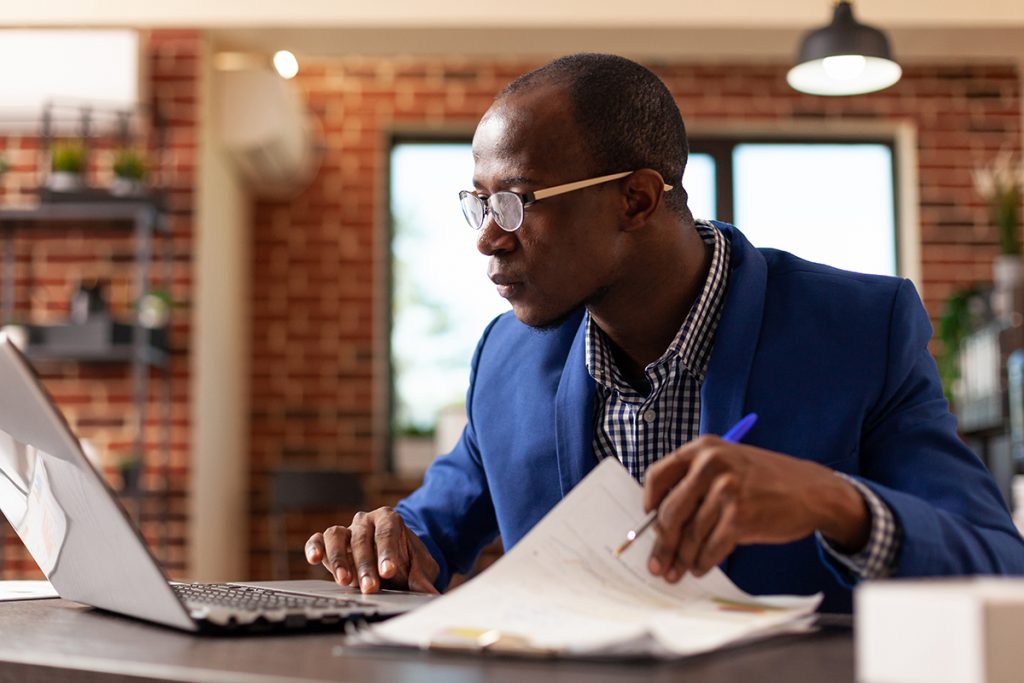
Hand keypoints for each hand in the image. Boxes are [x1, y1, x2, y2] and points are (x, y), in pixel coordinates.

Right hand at [305, 507, 439, 594]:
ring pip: (336, 536)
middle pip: (362, 539)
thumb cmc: (407, 559)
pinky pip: (318, 540)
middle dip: (365, 565)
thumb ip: (422, 578)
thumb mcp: (420, 566)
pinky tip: (314, 558)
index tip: (389, 571)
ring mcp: (346, 530)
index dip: (387, 552)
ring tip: (344, 581)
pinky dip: (314, 547)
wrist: (395, 556)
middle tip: (371, 587)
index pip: (387, 534)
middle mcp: (365, 521)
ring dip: (339, 559)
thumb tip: (430, 593)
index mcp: (389, 519)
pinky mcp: (329, 542)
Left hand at [643, 435, 868, 581]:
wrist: (813, 490)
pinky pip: (711, 548)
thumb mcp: (728, 464)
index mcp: (702, 448)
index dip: (649, 504)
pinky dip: (703, 562)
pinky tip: (701, 568)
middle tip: (656, 564)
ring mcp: (727, 490)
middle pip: (670, 512)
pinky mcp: (741, 517)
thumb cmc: (766, 480)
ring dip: (682, 559)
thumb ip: (696, 483)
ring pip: (690, 534)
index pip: (658, 476)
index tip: (647, 522)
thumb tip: (662, 521)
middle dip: (661, 543)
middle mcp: (711, 465)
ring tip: (678, 572)